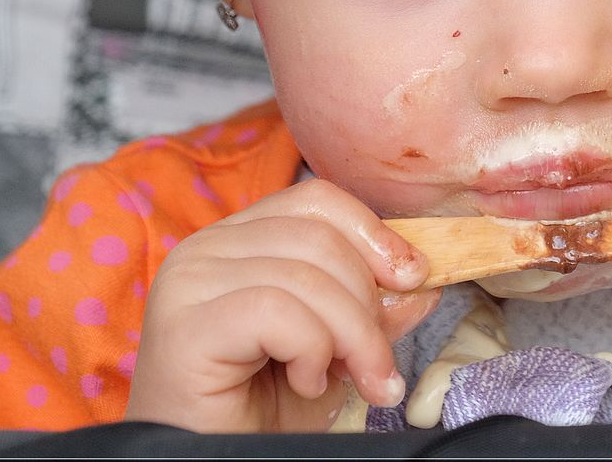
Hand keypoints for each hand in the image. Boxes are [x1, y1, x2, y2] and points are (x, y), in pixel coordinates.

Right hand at [125, 179, 440, 431]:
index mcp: (240, 238)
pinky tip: (304, 382)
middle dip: (368, 304)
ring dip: (351, 336)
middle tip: (378, 363)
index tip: (414, 279)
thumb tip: (426, 279)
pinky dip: (311, 350)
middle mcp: (206, 248)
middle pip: (320, 238)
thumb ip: (373, 310)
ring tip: (350, 380)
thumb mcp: (335, 350)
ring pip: (306, 275)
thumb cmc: (260, 410)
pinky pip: (278, 311)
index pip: (317, 202)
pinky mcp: (185, 324)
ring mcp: (189, 281)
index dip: (374, 233)